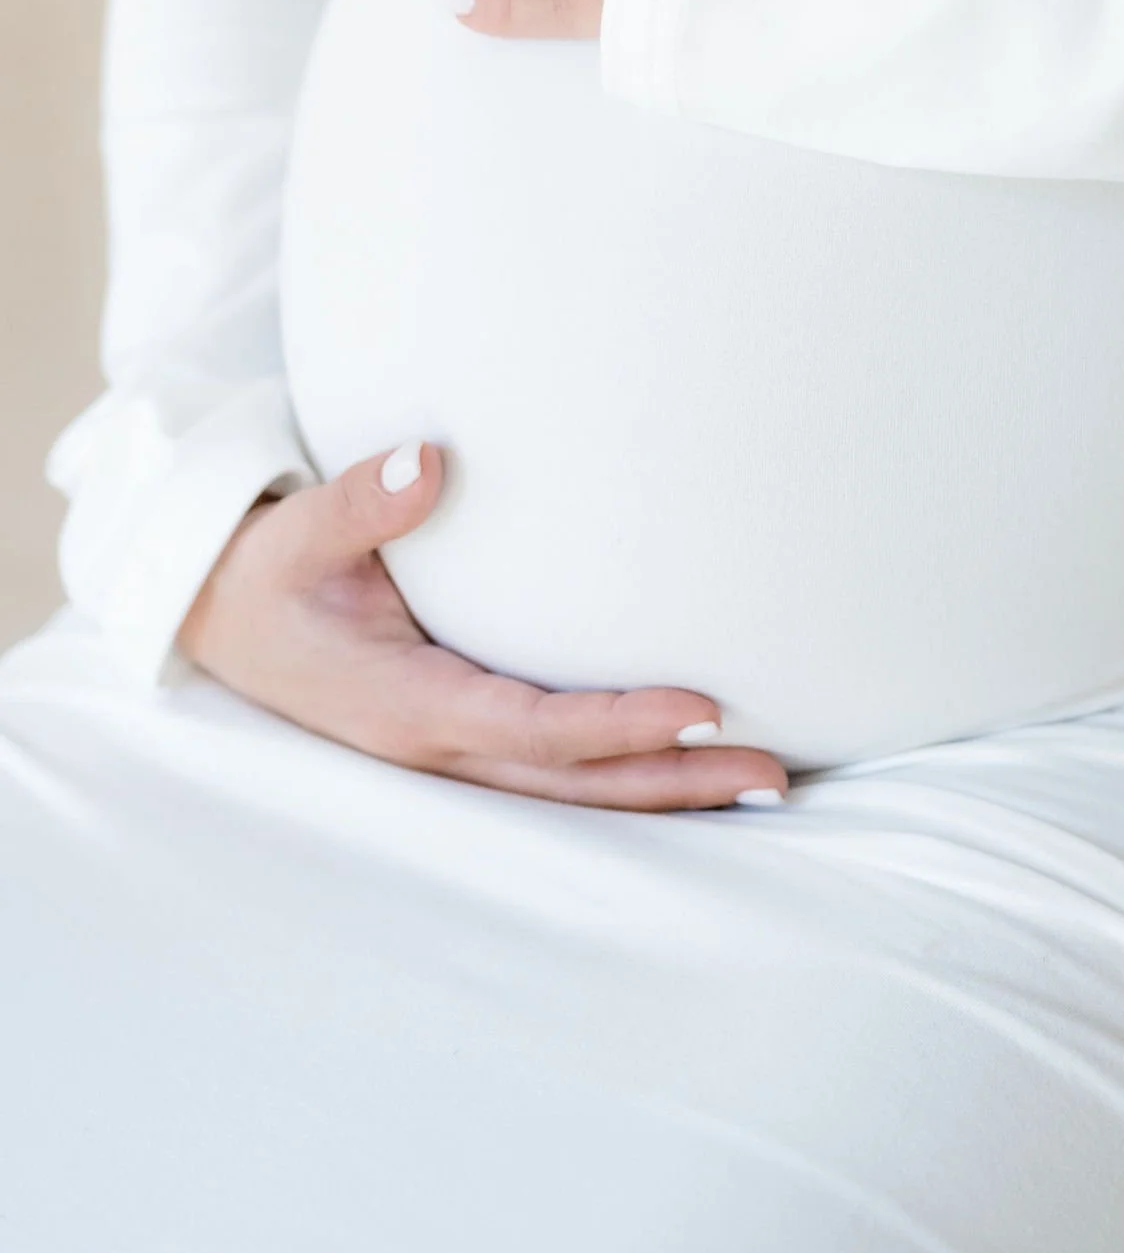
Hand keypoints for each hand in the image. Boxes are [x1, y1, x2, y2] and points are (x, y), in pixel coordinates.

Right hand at [174, 442, 790, 810]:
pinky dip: (627, 776)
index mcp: (404, 705)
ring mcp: (452, 750)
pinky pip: (556, 771)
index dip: (618, 725)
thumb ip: (358, 503)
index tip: (701, 706)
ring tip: (764, 778)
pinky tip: (691, 762)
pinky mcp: (462, 735)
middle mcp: (438, 744)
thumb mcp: (295, 535)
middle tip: (774, 770)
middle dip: (675, 781)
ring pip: (574, 792)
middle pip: (576, 785)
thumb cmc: (266, 574)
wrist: (220, 616)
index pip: (534, 728)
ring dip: (667, 790)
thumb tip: (425, 459)